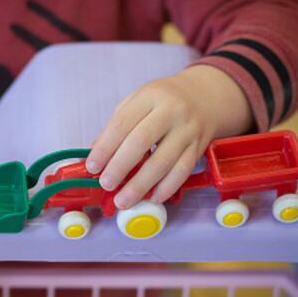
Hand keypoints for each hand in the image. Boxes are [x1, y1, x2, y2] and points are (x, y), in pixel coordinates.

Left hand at [86, 65, 251, 209]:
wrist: (205, 96)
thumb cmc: (164, 101)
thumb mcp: (138, 101)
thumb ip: (116, 125)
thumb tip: (94, 153)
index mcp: (150, 97)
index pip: (122, 124)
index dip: (104, 148)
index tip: (92, 166)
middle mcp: (171, 112)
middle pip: (141, 142)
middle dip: (120, 167)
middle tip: (106, 184)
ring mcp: (187, 130)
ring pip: (163, 162)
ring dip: (140, 185)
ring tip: (123, 200)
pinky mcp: (198, 147)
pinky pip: (182, 172)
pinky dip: (166, 188)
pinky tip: (152, 198)